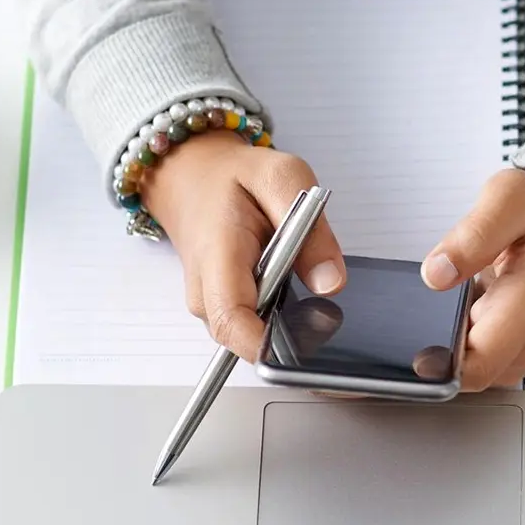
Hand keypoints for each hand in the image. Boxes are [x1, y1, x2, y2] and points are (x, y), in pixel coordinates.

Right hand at [141, 133, 346, 359]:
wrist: (194, 180)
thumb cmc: (236, 180)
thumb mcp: (284, 179)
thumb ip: (310, 229)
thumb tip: (331, 283)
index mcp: (218, 254)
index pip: (231, 318)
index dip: (265, 344)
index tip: (305, 346)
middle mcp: (206, 290)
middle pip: (243, 338)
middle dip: (288, 339)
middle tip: (327, 322)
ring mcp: (211, 304)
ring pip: (250, 337)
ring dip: (285, 326)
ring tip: (309, 294)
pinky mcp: (221, 309)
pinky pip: (252, 328)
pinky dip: (278, 318)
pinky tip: (296, 296)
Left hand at [421, 161, 524, 390]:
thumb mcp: (511, 199)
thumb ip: (474, 235)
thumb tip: (436, 274)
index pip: (477, 367)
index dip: (436, 365)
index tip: (410, 340)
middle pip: (464, 374)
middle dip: (432, 348)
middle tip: (421, 303)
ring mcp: (518, 349)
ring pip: (464, 370)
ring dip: (442, 342)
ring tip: (444, 297)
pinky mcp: (508, 348)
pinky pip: (470, 358)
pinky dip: (452, 336)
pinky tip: (452, 303)